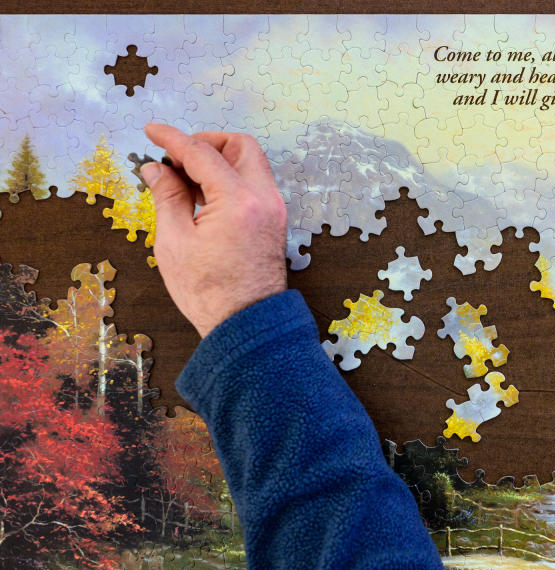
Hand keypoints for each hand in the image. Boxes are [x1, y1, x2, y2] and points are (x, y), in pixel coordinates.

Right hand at [142, 122, 287, 337]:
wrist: (246, 326)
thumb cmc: (209, 292)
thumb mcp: (174, 242)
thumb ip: (166, 196)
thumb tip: (155, 168)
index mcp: (239, 201)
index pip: (202, 153)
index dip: (172, 139)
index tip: (152, 131)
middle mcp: (264, 199)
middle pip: (239, 146)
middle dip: (206, 143)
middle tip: (176, 158)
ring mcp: (274, 210)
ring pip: (250, 164)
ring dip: (218, 162)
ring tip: (184, 181)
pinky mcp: (274, 222)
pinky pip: (253, 185)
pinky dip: (230, 180)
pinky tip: (203, 196)